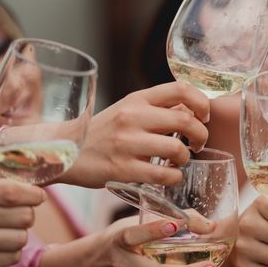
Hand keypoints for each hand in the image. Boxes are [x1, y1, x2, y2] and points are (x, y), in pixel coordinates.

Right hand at [0, 178, 44, 266]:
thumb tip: (35, 190)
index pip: (13, 193)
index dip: (33, 195)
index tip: (37, 196)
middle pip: (24, 217)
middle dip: (26, 214)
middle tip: (17, 213)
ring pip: (21, 238)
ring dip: (19, 233)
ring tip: (6, 229)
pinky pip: (12, 257)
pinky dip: (11, 250)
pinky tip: (0, 243)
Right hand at [60, 81, 209, 187]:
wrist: (63, 151)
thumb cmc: (104, 131)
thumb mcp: (128, 110)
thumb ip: (158, 108)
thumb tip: (195, 110)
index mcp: (137, 99)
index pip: (180, 88)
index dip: (201, 102)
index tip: (204, 116)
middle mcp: (133, 117)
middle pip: (186, 120)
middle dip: (200, 135)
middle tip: (197, 143)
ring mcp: (127, 143)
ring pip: (177, 150)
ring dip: (185, 159)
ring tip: (177, 161)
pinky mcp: (122, 169)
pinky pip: (163, 174)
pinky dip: (174, 177)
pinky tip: (168, 176)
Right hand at [87, 217, 218, 266]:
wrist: (93, 265)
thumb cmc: (120, 237)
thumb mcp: (135, 221)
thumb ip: (166, 218)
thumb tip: (207, 224)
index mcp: (120, 240)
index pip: (134, 236)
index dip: (153, 231)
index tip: (174, 225)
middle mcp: (123, 265)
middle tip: (210, 266)